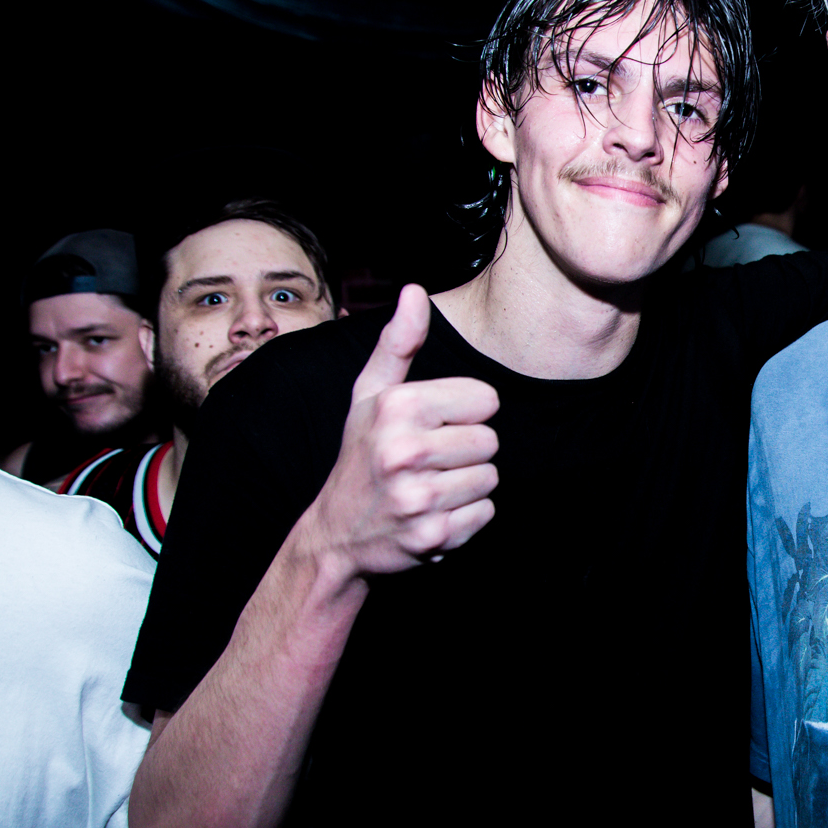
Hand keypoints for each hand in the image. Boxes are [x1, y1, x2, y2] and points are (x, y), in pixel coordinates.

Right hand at [297, 284, 499, 578]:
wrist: (337, 534)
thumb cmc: (361, 456)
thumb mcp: (371, 395)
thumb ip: (399, 343)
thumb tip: (415, 291)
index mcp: (396, 407)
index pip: (486, 399)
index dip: (464, 413)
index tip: (433, 426)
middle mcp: (405, 451)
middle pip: (491, 441)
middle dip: (466, 451)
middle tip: (429, 461)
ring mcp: (419, 497)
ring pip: (490, 478)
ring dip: (466, 484)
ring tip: (429, 485)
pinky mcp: (434, 536)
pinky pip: (486, 512)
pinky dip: (466, 516)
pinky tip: (433, 512)